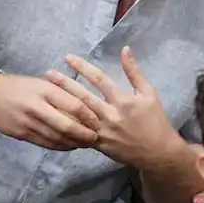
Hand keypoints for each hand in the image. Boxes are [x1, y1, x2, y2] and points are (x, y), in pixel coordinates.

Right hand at [0, 73, 100, 150]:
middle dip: (84, 135)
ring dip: (74, 143)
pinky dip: (60, 146)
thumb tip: (86, 106)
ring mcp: (28, 123)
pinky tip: (69, 146)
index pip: (74, 106)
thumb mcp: (42, 83)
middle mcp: (38, 107)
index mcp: (46, 91)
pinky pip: (45, 143)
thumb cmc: (21, 86)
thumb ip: (62, 93)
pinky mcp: (22, 134)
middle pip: (67, 126)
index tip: (98, 122)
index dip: (89, 117)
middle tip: (95, 138)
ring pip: (57, 138)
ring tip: (85, 144)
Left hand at [47, 47, 180, 169]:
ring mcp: (102, 131)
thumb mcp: (149, 93)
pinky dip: (67, 124)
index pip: (99, 79)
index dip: (82, 67)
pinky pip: (79, 133)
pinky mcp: (98, 144)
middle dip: (65, 84)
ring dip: (62, 103)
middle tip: (48, 74)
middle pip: (83, 96)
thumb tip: (125, 49)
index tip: (68, 58)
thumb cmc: (155, 120)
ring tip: (46, 93)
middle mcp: (110, 115)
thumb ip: (134, 71)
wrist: (157, 153)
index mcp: (123, 100)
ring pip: (78, 115)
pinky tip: (54, 116)